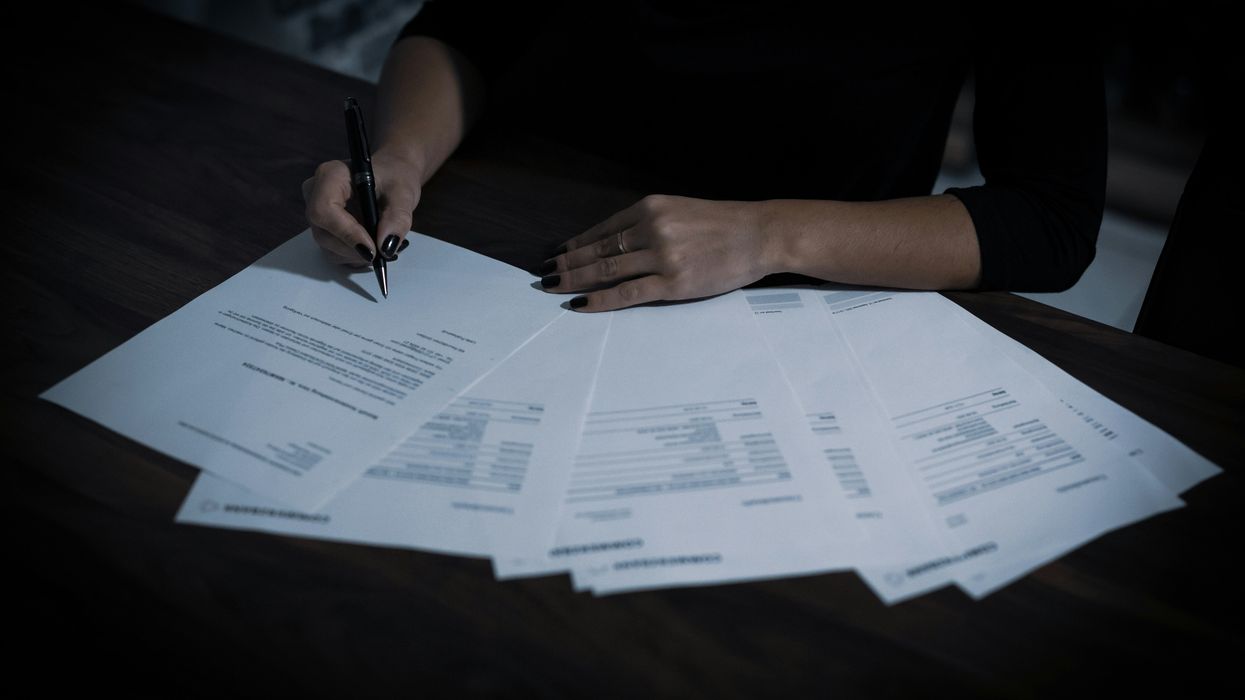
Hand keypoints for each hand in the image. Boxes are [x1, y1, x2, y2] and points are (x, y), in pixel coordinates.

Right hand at [302, 149, 423, 265]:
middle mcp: (316, 194)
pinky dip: (356, 257)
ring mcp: (317, 215)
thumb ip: (397, 218)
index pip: (324, 209)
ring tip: (382, 246)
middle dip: (355, 249)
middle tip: (384, 251)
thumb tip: (386, 247)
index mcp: (330, 175)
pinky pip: (333, 253)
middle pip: (323, 233)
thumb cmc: (395, 178)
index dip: (346, 233)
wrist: (392, 180)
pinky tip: (373, 246)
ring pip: (328, 248)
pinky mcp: (324, 230)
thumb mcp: (403, 193)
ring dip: (357, 255)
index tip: (372, 249)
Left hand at [539, 195, 777, 310]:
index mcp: (650, 207)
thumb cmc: (722, 226)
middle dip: (566, 264)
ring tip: (554, 289)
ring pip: (606, 271)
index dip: (575, 244)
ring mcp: (662, 256)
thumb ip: (648, 225)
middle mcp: (652, 228)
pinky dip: (599, 300)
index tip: (557, 255)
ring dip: (575, 281)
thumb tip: (612, 245)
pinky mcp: (673, 283)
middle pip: (597, 250)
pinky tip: (581, 304)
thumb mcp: (679, 211)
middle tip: (544, 276)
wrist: (760, 235)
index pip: (602, 230)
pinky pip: (626, 293)